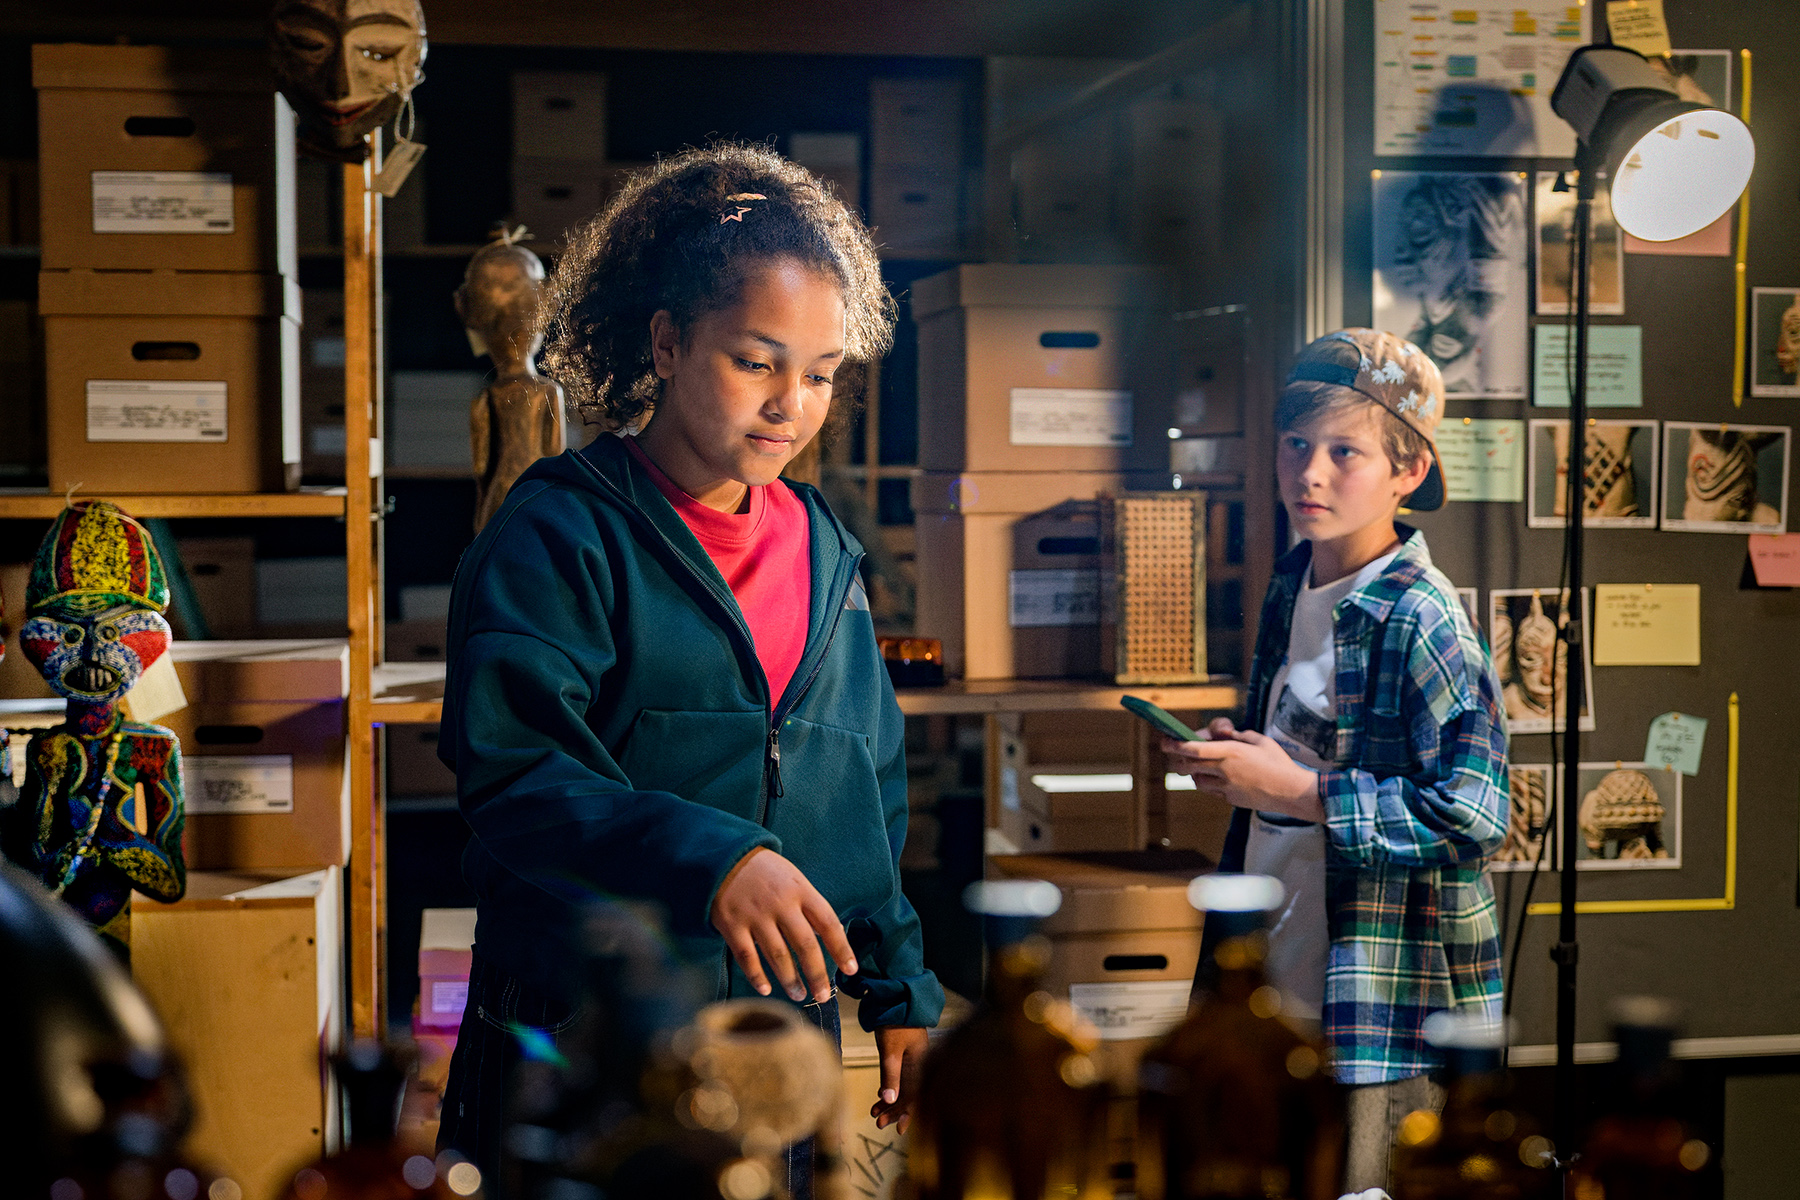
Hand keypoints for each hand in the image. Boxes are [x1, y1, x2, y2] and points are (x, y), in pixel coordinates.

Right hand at [710, 848, 857, 1002]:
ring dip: (790, 980)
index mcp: (801, 891)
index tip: (851, 970)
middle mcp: (781, 904)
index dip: (842, 948)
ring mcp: (755, 915)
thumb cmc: (766, 872)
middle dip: (817, 974)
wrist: (724, 856)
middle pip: (805, 945)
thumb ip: (808, 906)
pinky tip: (766, 989)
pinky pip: (747, 956)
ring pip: (777, 955)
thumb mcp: (793, 879)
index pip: (828, 923)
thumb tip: (825, 938)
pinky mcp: (732, 924)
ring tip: (799, 995)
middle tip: (823, 996)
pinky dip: (757, 976)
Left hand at [870, 1026, 928, 1133]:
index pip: (913, 1095)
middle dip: (894, 1110)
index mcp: (921, 1064)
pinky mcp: (906, 1053)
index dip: (903, 1112)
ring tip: (875, 1112)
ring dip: (890, 1100)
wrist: (897, 998)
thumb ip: (890, 1075)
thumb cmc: (895, 1022)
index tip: (893, 1127)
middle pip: (910, 1094)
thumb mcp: (891, 1050)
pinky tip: (880, 1096)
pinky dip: (890, 1087)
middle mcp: (920, 1063)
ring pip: (903, 1086)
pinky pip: (901, 1076)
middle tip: (879, 1123)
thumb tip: (889, 1100)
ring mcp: (914, 1058)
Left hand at [1162, 729, 1324, 822]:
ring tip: (1201, 765)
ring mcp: (1227, 787)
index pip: (1195, 749)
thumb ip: (1238, 736)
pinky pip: (1212, 791)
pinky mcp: (1230, 799)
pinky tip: (1218, 777)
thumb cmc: (1279, 763)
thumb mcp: (1260, 741)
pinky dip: (1209, 783)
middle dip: (1178, 760)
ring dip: (1195, 772)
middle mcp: (1225, 770)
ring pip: (1198, 780)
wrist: (1292, 792)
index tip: (1165, 741)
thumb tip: (1224, 735)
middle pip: (1189, 766)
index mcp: (1231, 752)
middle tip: (1176, 755)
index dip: (1176, 745)